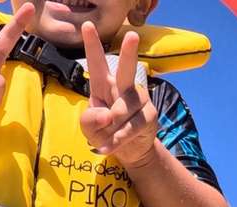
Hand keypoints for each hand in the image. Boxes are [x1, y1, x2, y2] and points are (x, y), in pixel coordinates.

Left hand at [80, 22, 158, 165]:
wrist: (130, 150)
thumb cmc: (105, 131)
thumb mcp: (88, 128)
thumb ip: (89, 120)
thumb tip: (107, 115)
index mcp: (104, 84)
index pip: (97, 63)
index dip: (92, 45)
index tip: (87, 26)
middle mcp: (123, 87)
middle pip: (126, 69)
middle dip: (128, 52)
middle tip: (132, 35)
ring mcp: (139, 100)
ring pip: (121, 111)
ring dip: (109, 129)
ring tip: (104, 138)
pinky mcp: (150, 115)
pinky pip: (129, 128)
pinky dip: (116, 140)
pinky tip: (106, 147)